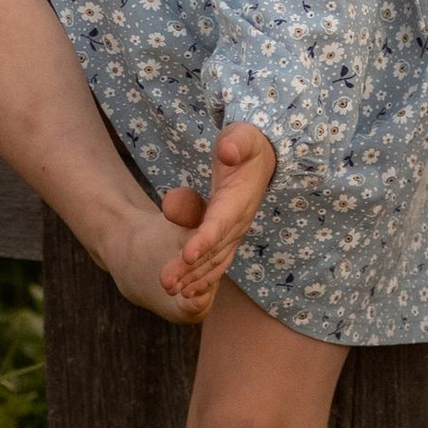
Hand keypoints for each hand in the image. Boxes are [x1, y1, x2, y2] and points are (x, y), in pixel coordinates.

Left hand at [159, 124, 275, 305]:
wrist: (261, 159)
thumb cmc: (246, 145)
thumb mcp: (242, 136)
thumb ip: (236, 143)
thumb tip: (227, 152)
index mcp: (239, 199)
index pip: (220, 222)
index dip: (205, 239)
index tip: (187, 255)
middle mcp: (238, 222)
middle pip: (213, 250)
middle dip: (191, 268)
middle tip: (166, 282)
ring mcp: (234, 233)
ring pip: (213, 261)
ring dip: (192, 277)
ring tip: (169, 288)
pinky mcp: (227, 238)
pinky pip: (215, 262)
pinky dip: (201, 278)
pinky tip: (184, 290)